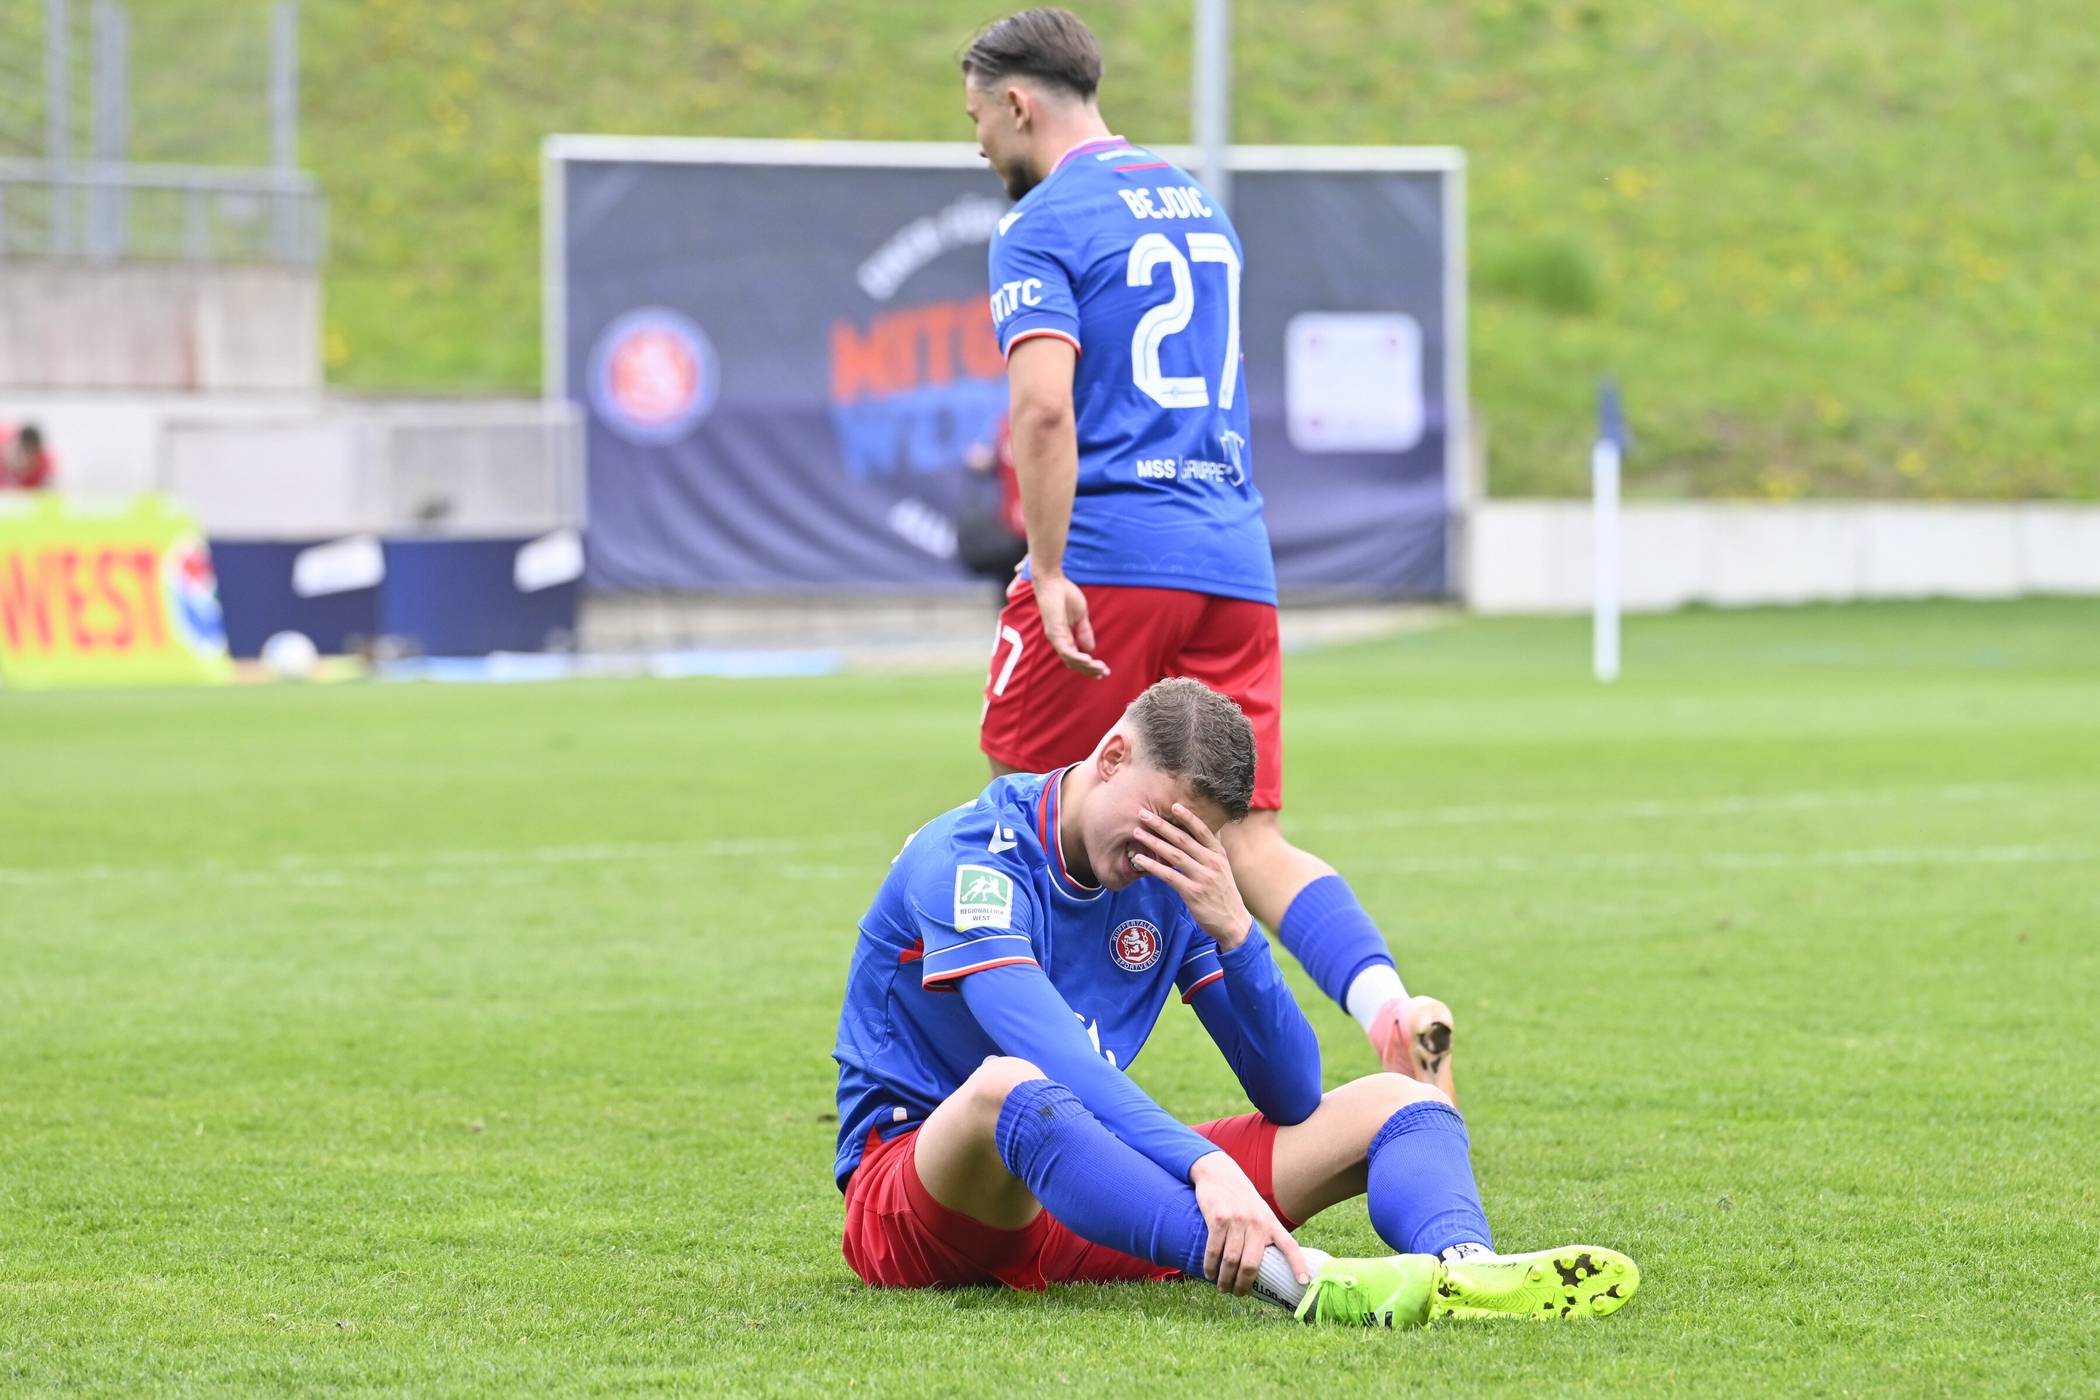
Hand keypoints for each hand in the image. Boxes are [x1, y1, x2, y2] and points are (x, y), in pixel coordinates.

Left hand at [1031, 573, 1109, 679]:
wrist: (1054, 581)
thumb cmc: (1065, 595)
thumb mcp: (1080, 616)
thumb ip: (1084, 632)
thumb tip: (1090, 649)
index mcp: (1065, 637)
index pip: (1076, 658)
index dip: (1090, 667)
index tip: (1104, 670)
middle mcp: (1059, 641)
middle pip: (1074, 664)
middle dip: (1090, 671)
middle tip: (1105, 673)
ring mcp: (1055, 638)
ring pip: (1071, 660)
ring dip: (1087, 666)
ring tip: (1100, 668)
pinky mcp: (1054, 633)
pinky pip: (1066, 651)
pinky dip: (1077, 657)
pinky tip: (1089, 660)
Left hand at [1131, 803, 1251, 949]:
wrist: (1234, 922)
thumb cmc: (1224, 893)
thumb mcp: (1223, 868)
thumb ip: (1212, 850)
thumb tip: (1206, 829)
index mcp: (1218, 854)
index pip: (1202, 831)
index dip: (1188, 817)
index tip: (1173, 805)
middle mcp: (1212, 863)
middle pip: (1183, 839)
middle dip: (1161, 825)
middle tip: (1143, 814)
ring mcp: (1203, 877)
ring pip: (1175, 855)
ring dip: (1154, 842)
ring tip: (1137, 833)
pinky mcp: (1193, 893)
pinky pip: (1170, 876)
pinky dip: (1154, 866)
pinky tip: (1140, 859)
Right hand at [1189, 1150, 1308, 1295]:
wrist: (1219, 1173)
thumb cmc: (1241, 1199)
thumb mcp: (1260, 1212)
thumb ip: (1265, 1234)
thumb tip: (1266, 1268)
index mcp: (1271, 1223)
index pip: (1290, 1246)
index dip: (1298, 1265)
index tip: (1304, 1283)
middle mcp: (1257, 1222)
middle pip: (1252, 1265)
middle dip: (1243, 1286)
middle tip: (1238, 1294)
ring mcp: (1237, 1220)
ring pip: (1231, 1261)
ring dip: (1225, 1280)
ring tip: (1222, 1288)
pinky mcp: (1218, 1218)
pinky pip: (1214, 1250)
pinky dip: (1210, 1267)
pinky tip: (1209, 1274)